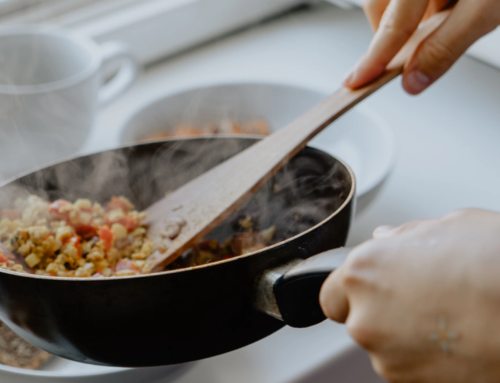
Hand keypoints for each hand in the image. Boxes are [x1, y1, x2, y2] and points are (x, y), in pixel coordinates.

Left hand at [320, 209, 499, 382]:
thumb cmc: (495, 265)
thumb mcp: (451, 226)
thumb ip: (406, 235)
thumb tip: (387, 238)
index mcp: (363, 273)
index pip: (331, 292)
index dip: (353, 289)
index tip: (372, 287)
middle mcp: (365, 318)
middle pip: (358, 319)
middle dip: (381, 309)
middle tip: (422, 296)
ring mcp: (388, 358)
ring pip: (384, 345)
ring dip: (404, 334)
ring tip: (449, 316)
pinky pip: (408, 366)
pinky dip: (424, 357)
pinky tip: (457, 338)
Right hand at [344, 0, 499, 93]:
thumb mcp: (486, 8)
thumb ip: (446, 46)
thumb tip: (413, 80)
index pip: (393, 24)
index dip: (375, 57)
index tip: (356, 81)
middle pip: (382, 6)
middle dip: (395, 32)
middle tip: (420, 44)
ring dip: (412, 14)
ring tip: (452, 9)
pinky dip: (424, 1)